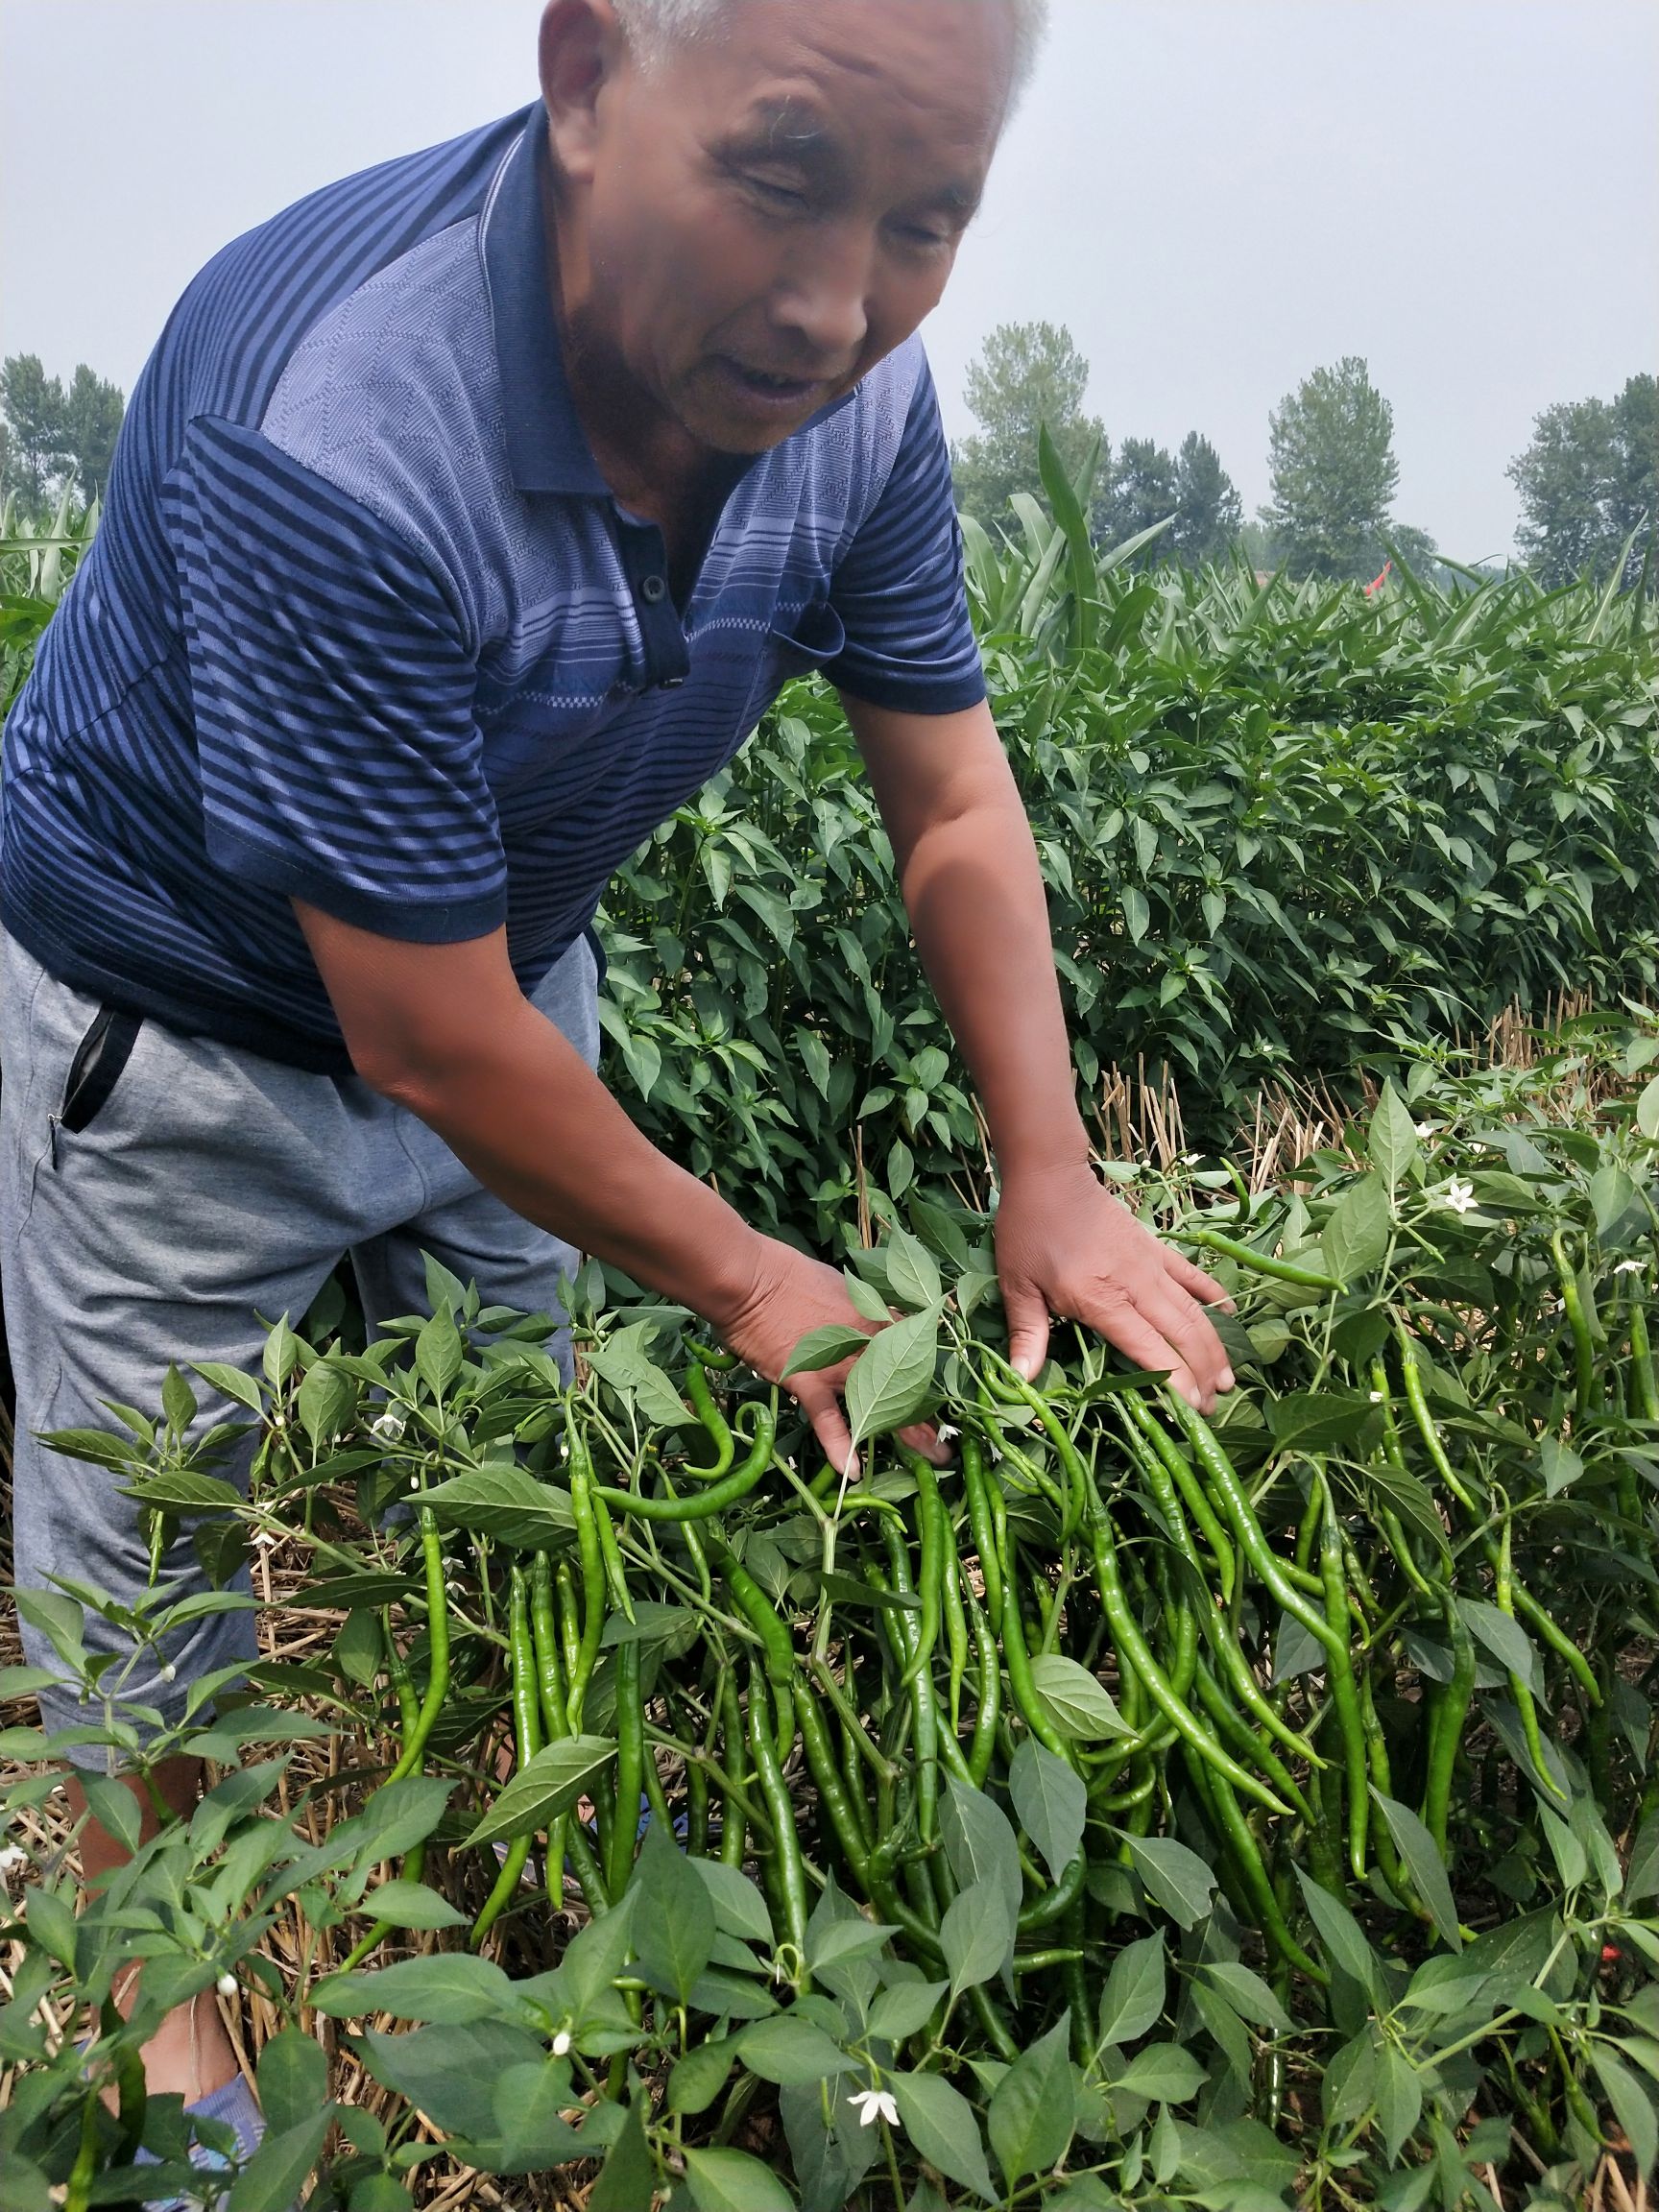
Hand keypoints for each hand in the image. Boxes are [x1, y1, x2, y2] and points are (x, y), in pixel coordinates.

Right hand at [709, 1235, 946, 1479]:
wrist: (750, 1279)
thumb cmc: (791, 1275)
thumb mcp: (843, 1286)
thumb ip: (863, 1309)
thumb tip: (878, 1323)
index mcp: (877, 1318)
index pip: (919, 1350)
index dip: (933, 1377)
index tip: (944, 1396)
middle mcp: (867, 1344)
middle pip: (910, 1382)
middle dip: (932, 1413)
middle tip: (950, 1439)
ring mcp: (838, 1365)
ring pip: (883, 1402)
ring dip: (909, 1433)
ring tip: (933, 1459)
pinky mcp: (808, 1380)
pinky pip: (827, 1419)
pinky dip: (839, 1445)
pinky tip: (852, 1471)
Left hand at [994, 1160, 1234, 1411]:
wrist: (1050, 1176)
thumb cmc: (1029, 1231)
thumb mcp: (1017, 1285)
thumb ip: (1026, 1334)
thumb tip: (1019, 1380)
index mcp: (1101, 1300)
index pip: (1149, 1349)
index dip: (1175, 1382)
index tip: (1193, 1410)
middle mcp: (1135, 1285)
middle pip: (1181, 1335)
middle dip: (1202, 1374)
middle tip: (1214, 1407)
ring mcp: (1150, 1264)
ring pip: (1193, 1310)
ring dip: (1214, 1346)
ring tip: (1229, 1379)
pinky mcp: (1155, 1247)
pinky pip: (1191, 1274)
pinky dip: (1212, 1293)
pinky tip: (1229, 1313)